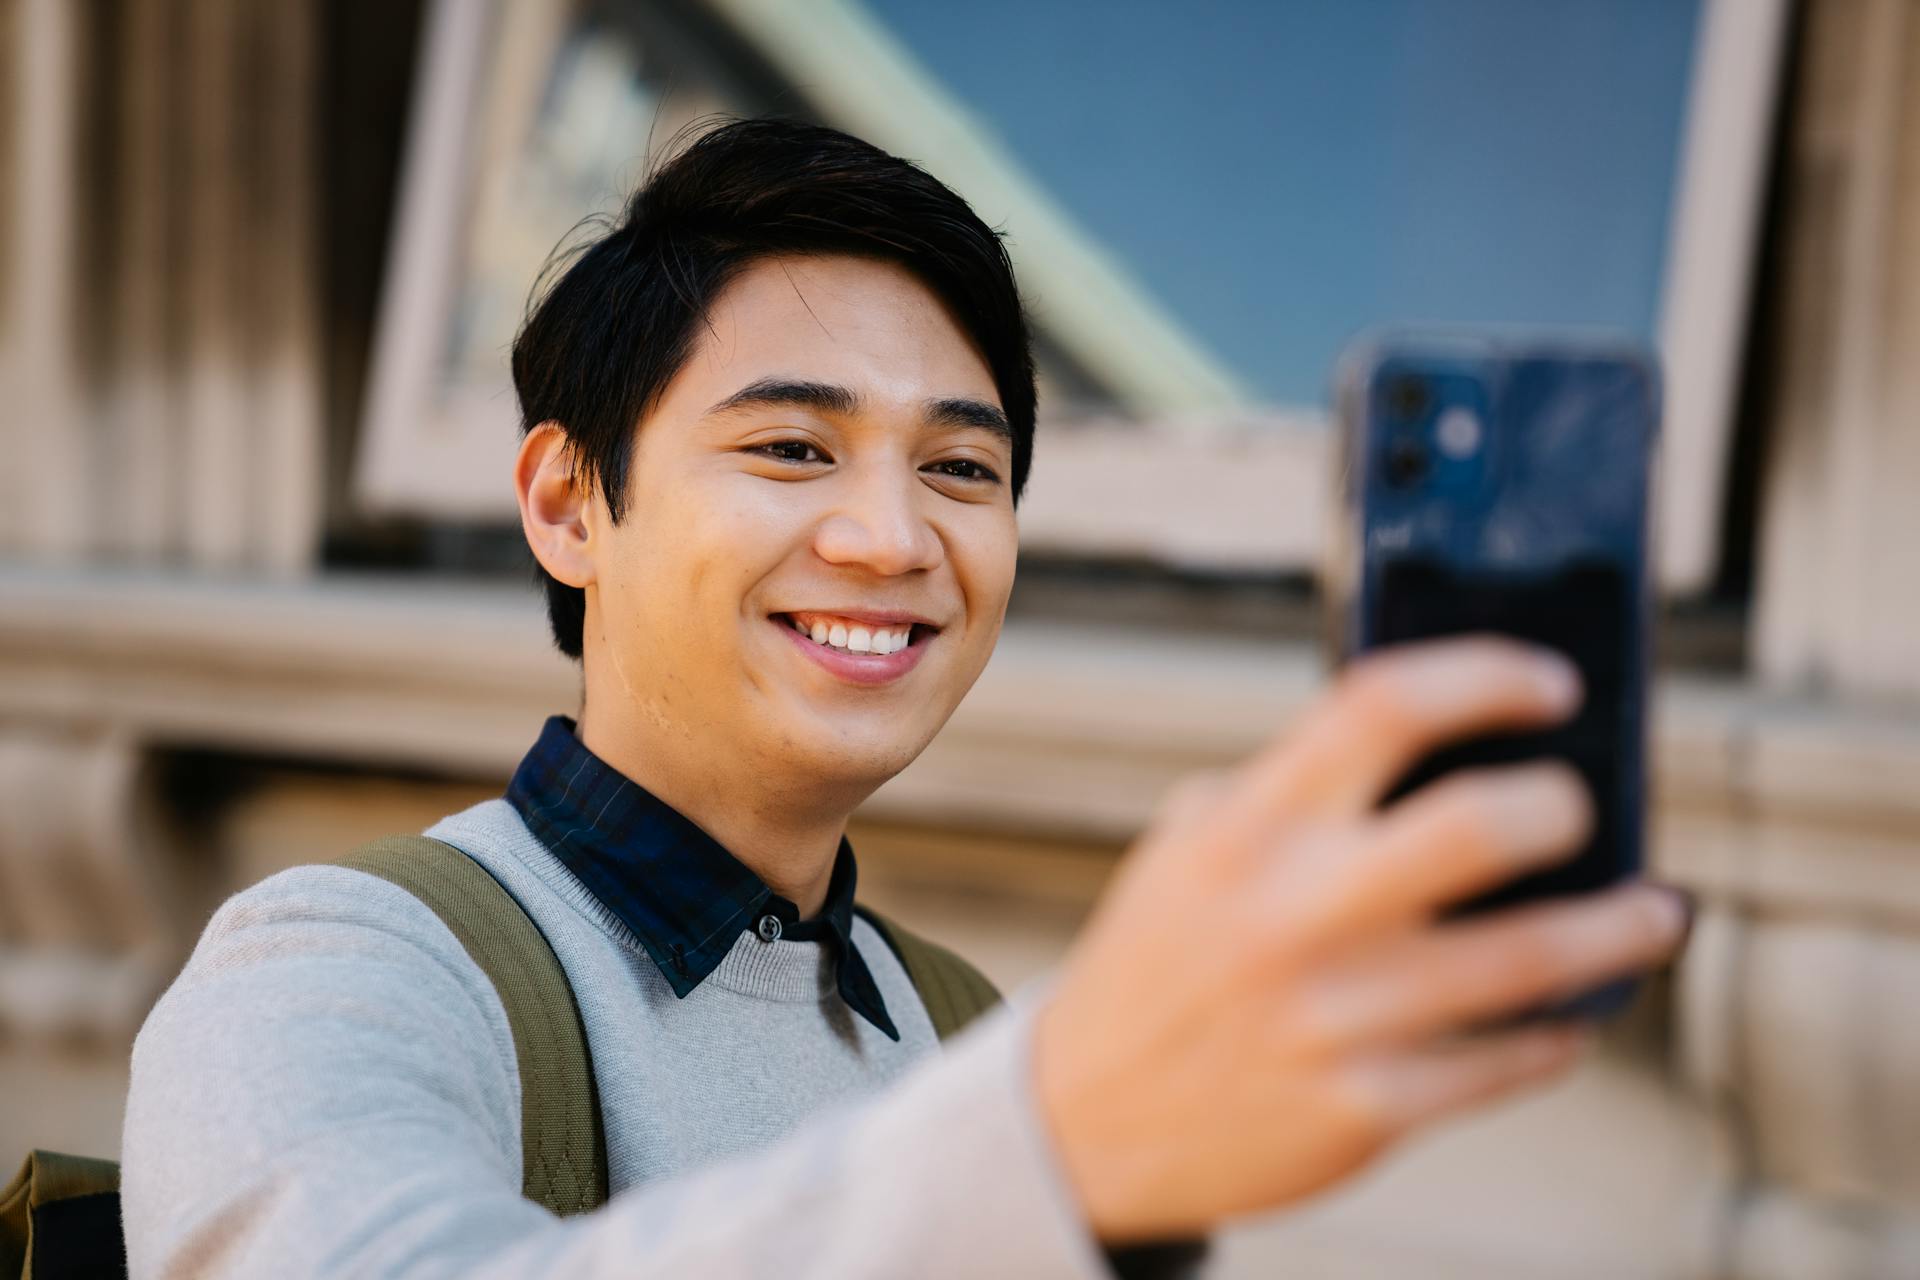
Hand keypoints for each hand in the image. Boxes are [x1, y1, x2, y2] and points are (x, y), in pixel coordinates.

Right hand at [1032, 635, 1690, 1242]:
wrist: (1083, 1127)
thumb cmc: (1159, 967)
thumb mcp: (1190, 855)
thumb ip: (1292, 797)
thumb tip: (1449, 751)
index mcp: (1244, 830)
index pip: (1383, 706)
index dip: (1486, 676)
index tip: (1550, 685)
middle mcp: (1291, 915)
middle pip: (1478, 827)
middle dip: (1564, 806)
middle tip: (1582, 810)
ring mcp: (1334, 1018)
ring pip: (1531, 957)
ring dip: (1619, 931)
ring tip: (1654, 913)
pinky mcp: (1364, 1111)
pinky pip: (1505, 1062)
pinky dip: (1556, 1033)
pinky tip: (1568, 1017)